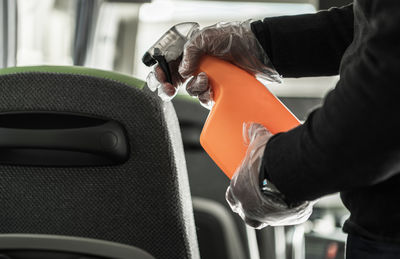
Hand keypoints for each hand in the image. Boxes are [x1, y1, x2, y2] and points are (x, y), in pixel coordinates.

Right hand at [148, 20, 280, 107]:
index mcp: (190, 52)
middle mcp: (197, 65)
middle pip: (175, 80)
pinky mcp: (218, 89)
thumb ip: (190, 51)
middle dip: (169, 86)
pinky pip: (204, 98)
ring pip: (191, 90)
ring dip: (195, 88)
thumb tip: (183, 70)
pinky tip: (211, 89)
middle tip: (170, 89)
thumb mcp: (206, 37)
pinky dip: (205, 96)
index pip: (169, 63)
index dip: (162, 72)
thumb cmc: (234, 37)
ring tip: (205, 80)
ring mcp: (207, 78)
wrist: (257, 50)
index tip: (161, 78)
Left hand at [226, 123, 313, 228]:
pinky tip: (295, 201)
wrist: (289, 174)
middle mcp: (249, 208)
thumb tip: (251, 126)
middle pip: (246, 212)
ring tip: (278, 199)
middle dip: (251, 206)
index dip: (237, 192)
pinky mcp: (286, 218)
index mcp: (238, 192)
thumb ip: (254, 135)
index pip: (232, 195)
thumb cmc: (269, 161)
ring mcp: (267, 216)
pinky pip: (286, 217)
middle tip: (260, 195)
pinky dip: (288, 211)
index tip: (244, 186)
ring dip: (269, 211)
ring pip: (265, 218)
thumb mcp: (259, 144)